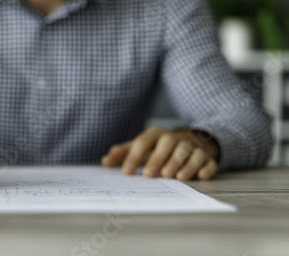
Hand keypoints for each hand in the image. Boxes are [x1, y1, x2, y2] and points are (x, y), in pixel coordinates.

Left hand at [101, 126, 219, 180]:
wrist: (191, 140)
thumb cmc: (159, 148)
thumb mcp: (141, 148)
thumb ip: (123, 153)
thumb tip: (105, 161)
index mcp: (156, 135)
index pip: (143, 141)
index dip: (133, 156)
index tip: (126, 173)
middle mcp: (175, 138)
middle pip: (168, 143)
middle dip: (159, 158)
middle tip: (151, 175)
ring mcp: (192, 146)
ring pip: (189, 152)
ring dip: (183, 164)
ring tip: (176, 178)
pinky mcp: (207, 157)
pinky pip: (208, 161)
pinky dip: (206, 168)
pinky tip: (201, 177)